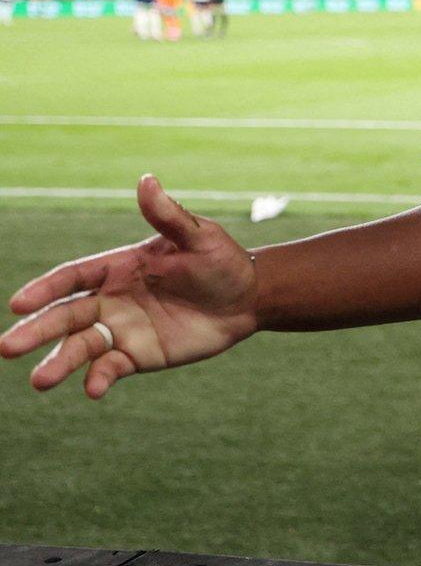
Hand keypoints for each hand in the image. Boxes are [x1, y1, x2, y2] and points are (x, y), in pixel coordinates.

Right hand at [1, 176, 258, 397]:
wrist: (249, 299)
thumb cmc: (220, 261)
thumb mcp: (197, 237)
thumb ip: (168, 216)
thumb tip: (147, 180)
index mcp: (117, 268)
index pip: (71, 278)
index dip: (44, 289)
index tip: (18, 303)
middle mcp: (110, 300)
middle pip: (65, 316)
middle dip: (35, 331)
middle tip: (6, 348)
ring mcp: (121, 329)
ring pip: (80, 346)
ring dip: (58, 362)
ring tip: (39, 381)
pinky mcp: (137, 355)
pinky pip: (110, 367)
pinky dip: (99, 378)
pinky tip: (94, 388)